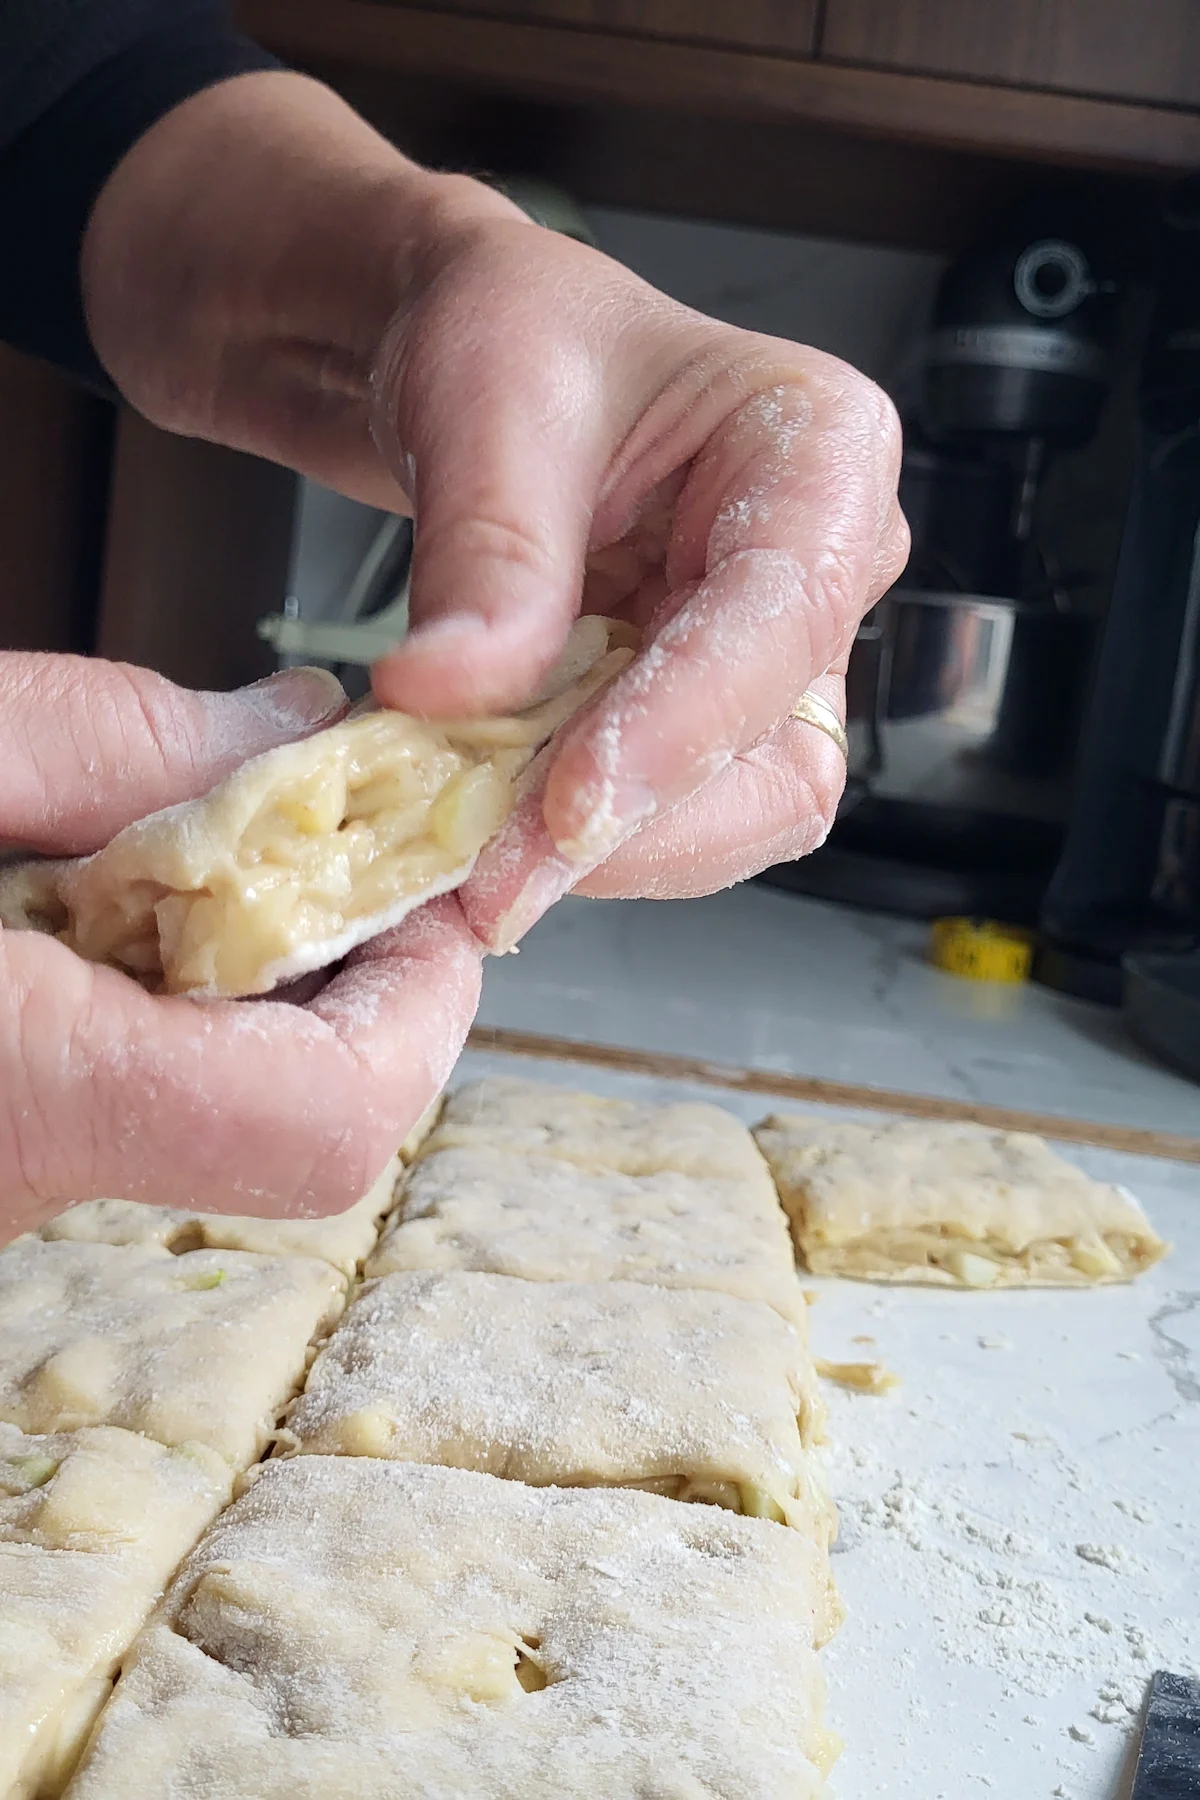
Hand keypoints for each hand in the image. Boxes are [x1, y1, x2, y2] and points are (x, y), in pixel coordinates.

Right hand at [0, 657, 480, 1243]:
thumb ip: (113, 739)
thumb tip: (295, 730)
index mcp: (33, 1088)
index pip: (335, 1114)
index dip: (426, 998)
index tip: (425, 882)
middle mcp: (34, 1175)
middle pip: (312, 1118)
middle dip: (357, 970)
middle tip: (324, 843)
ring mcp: (18, 1180)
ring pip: (241, 1109)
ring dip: (271, 980)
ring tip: (207, 854)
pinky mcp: (4, 1152)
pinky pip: (157, 1099)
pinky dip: (183, 995)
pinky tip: (123, 902)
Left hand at [82, 70, 905, 952]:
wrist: (482, 366)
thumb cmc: (516, 338)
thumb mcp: (489, 405)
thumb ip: (490, 553)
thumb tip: (454, 694)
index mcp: (821, 450)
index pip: (781, 618)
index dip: (681, 729)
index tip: (572, 803)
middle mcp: (823, 569)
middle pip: (779, 754)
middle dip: (641, 825)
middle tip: (499, 871)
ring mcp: (769, 660)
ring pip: (734, 813)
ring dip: (608, 855)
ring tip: (480, 858)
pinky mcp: (704, 720)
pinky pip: (669, 816)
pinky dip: (579, 843)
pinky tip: (493, 833)